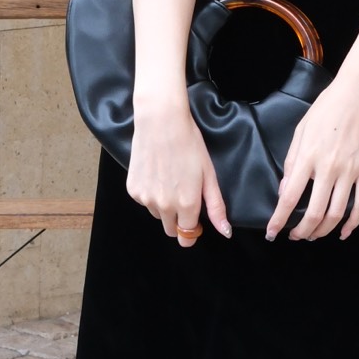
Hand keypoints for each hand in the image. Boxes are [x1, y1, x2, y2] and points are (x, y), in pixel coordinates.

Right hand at [127, 98, 231, 245]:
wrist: (161, 122)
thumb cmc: (189, 145)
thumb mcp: (209, 175)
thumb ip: (216, 207)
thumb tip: (225, 232)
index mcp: (186, 205)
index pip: (187, 236)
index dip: (192, 231)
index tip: (195, 222)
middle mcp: (164, 206)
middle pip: (171, 230)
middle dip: (178, 220)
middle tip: (183, 196)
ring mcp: (146, 198)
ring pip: (157, 214)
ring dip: (164, 206)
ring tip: (170, 179)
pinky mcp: (133, 190)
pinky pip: (144, 201)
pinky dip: (150, 194)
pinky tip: (156, 173)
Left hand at [266, 75, 358, 242]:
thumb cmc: (327, 108)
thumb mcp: (300, 131)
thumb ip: (291, 162)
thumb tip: (285, 191)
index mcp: (308, 157)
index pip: (290, 197)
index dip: (279, 219)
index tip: (272, 232)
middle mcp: (329, 167)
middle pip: (314, 212)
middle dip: (302, 231)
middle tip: (295, 236)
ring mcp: (350, 171)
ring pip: (336, 213)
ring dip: (323, 230)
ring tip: (314, 234)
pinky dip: (353, 223)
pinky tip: (344, 231)